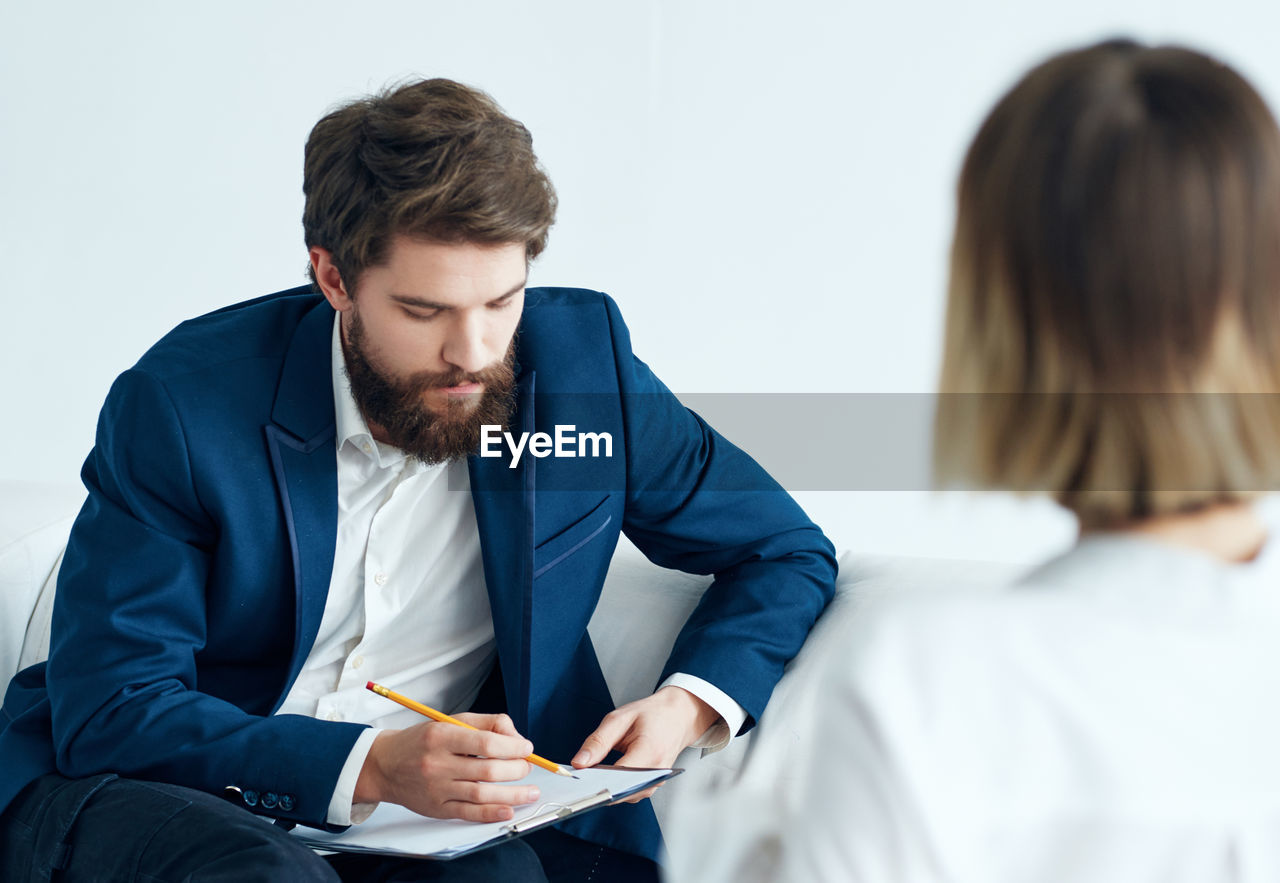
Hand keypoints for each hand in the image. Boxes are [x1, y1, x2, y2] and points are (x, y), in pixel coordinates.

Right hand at [354, 713, 538, 821]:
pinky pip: (468, 813)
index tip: (526, 748)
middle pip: (488, 770)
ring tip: (530, 792)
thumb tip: (517, 739)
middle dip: (516, 770)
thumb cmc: (423, 741)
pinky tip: (508, 810)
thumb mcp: (451, 721)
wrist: (385, 765)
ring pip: (482, 794)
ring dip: (513, 795)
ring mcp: (437, 788)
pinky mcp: (437, 808)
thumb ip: (486, 724)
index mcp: (442, 736)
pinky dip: (491, 813)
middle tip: (528, 767)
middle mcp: (438, 763)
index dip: (513, 747)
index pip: (485, 743)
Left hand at [571, 686, 720, 802]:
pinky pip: (632, 792)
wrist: (679, 716)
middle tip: (582, 776)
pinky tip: (606, 777)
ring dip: (608, 788)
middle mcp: (657, 771)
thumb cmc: (652, 715)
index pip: (620, 776)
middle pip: (622, 791)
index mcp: (650, 750)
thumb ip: (598, 741)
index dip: (597, 781)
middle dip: (599, 786)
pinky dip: (618, 787)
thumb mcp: (619, 718)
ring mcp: (658, 781)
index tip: (580, 780)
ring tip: (593, 775)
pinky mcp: (654, 784)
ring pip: (626, 795)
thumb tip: (578, 763)